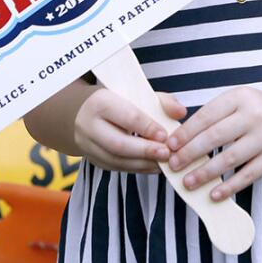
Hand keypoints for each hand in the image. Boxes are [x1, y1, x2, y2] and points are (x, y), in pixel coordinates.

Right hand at [72, 87, 187, 172]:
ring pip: (116, 160)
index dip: (148, 128)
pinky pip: (115, 168)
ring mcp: (88, 145)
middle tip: (167, 154)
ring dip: (143, 164)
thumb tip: (180, 112)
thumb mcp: (135, 93)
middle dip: (146, 151)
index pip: (127, 117)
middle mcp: (89, 125)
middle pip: (118, 144)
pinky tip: (153, 166)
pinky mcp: (92, 159)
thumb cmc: (115, 101)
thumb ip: (161, 101)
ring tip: (164, 163)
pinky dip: (136, 169)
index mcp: (101, 102)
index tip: (165, 135)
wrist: (81, 112)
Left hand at [165, 87, 261, 200]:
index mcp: (240, 97)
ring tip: (188, 182)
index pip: (207, 115)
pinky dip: (230, 186)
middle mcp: (255, 115)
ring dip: (206, 172)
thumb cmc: (257, 113)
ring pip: (231, 158)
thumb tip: (179, 139)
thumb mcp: (238, 102)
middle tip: (173, 165)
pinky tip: (214, 194)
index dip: (186, 131)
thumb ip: (213, 115)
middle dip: (191, 152)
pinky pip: (248, 175)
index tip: (170, 145)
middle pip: (217, 136)